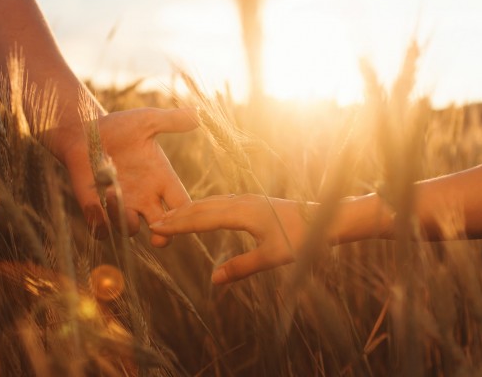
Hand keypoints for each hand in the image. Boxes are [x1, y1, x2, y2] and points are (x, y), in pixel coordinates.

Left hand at [61, 108, 197, 245]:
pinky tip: (95, 204)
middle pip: (165, 230)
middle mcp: (145, 198)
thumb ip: (172, 121)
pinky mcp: (99, 209)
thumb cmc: (117, 127)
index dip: (187, 215)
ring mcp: (123, 206)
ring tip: (111, 193)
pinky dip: (101, 224)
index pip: (184, 206)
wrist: (83, 132)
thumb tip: (199, 112)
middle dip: (164, 237)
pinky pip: (103, 230)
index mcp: (162, 179)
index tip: (181, 213)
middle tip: (157, 233)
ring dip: (125, 220)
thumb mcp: (146, 121)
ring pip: (132, 230)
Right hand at [150, 194, 314, 283]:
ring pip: (210, 203)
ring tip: (169, 218)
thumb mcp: (274, 258)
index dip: (178, 224)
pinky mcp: (253, 203)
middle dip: (177, 216)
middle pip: (201, 207)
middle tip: (153, 223)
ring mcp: (247, 200)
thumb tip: (213, 280)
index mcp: (243, 213)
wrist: (329, 218)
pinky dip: (203, 208)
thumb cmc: (304, 239)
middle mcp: (242, 202)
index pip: (201, 218)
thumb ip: (242, 268)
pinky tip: (198, 212)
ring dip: (188, 211)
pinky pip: (220, 203)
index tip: (156, 227)